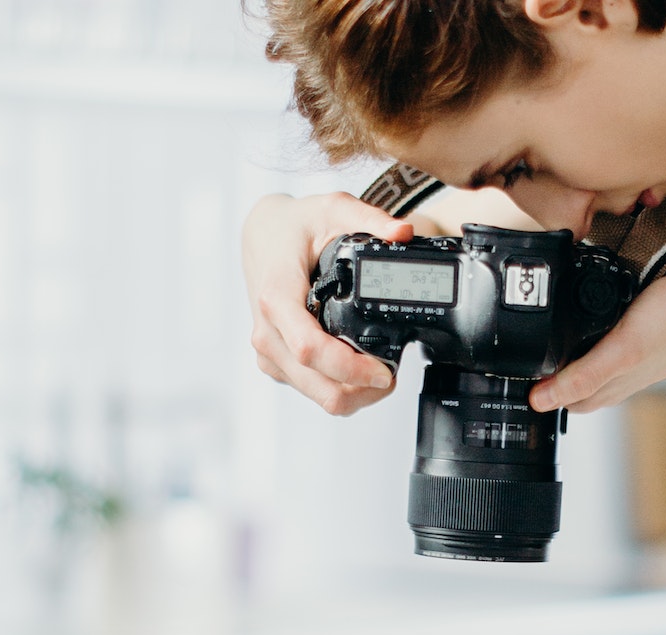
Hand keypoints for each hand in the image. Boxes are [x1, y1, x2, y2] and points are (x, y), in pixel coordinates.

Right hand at [243, 192, 411, 414]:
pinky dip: (340, 388)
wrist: (262, 234)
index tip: (385, 371)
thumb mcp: (333, 208)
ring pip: (317, 395)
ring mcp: (268, 350)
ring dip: (354, 394)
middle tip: (393, 375)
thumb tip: (404, 232)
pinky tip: (358, 371)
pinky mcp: (274, 361)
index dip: (351, 369)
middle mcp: (267, 331)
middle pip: (318, 385)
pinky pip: (310, 389)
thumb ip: (371, 219)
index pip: (311, 349)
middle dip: (362, 391)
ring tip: (381, 373)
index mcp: (277, 297)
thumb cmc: (295, 225)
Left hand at [529, 274, 665, 412]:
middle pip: (568, 384)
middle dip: (546, 375)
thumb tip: (539, 401)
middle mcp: (611, 376)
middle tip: (522, 357)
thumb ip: (581, 377)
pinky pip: (602, 347)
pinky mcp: (637, 341)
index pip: (558, 399)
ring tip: (546, 344)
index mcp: (602, 385)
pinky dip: (587, 342)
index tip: (512, 375)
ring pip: (584, 366)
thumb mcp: (618, 352)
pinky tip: (586, 328)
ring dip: (565, 359)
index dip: (536, 391)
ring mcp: (625, 360)